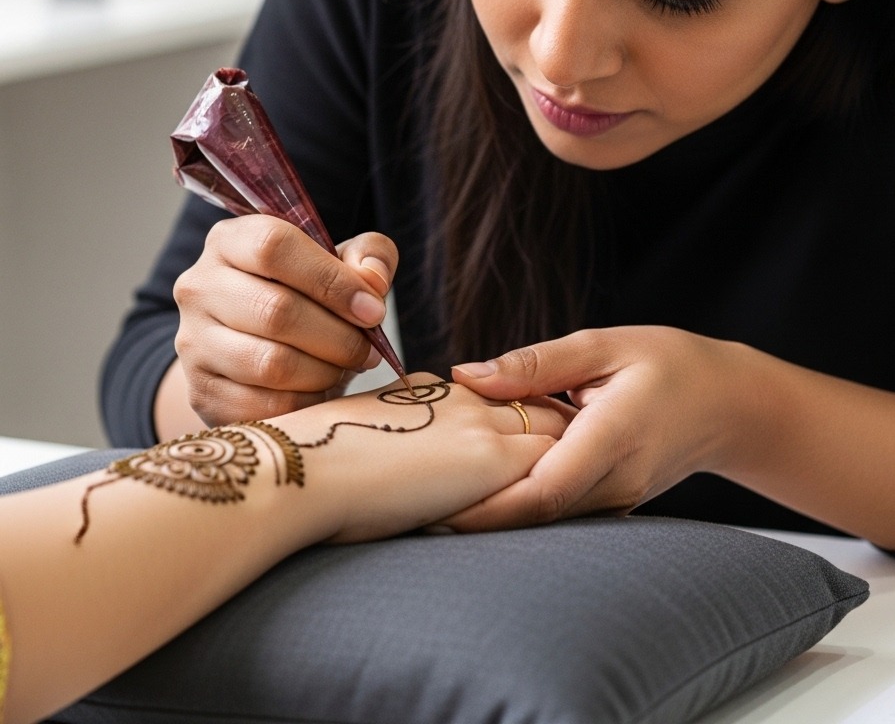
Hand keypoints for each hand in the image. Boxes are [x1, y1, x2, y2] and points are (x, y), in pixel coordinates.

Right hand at [172, 215, 399, 425]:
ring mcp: (193, 341)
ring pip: (271, 364)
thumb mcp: (343, 263)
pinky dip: (305, 402)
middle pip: (277, 311)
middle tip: (368, 349)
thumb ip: (369, 256)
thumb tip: (372, 280)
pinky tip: (320, 390)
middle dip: (339, 337)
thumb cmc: (309, 295)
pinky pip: (264, 406)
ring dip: (325, 371)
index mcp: (231, 241)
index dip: (331, 280)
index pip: (274, 247)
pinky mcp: (202, 391)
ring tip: (346, 367)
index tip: (373, 310)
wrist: (261, 350)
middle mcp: (200, 286)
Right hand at [268, 373, 576, 543]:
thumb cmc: (317, 457)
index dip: (520, 415)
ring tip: (585, 484)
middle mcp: (466, 400)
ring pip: (554, 431)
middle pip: (536, 405)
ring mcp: (482, 427)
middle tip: (573, 461)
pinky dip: (565, 484)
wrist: (306, 467)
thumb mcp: (365, 425)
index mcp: (437, 390)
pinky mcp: (493, 460)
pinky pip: (552, 467)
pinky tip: (575, 506)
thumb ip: (400, 423)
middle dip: (556, 429)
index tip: (530, 438)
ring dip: (568, 456)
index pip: (499, 395)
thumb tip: (406, 434)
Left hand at [445, 326, 748, 529]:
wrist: (728, 404)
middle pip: (533, 516)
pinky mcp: (608, 502)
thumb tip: (467, 375)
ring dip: (487, 515)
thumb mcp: (603, 345)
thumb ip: (535, 364)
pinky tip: (474, 486)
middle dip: (471, 520)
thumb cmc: (669, 363)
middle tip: (405, 509)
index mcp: (613, 438)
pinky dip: (513, 504)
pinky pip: (555, 510)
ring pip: (541, 520)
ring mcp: (614, 500)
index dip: (487, 507)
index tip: (433, 509)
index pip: (543, 490)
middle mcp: (614, 482)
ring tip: (423, 500)